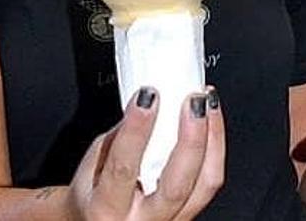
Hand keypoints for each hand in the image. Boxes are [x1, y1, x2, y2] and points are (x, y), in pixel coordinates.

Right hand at [68, 86, 223, 220]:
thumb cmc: (93, 198)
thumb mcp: (91, 167)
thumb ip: (117, 139)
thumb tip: (145, 104)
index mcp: (106, 210)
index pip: (124, 168)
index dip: (137, 129)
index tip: (147, 96)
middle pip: (176, 185)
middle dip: (190, 139)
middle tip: (193, 102)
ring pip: (204, 185)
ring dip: (212, 139)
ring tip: (208, 104)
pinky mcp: (188, 216)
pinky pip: (209, 183)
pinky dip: (215, 149)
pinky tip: (211, 124)